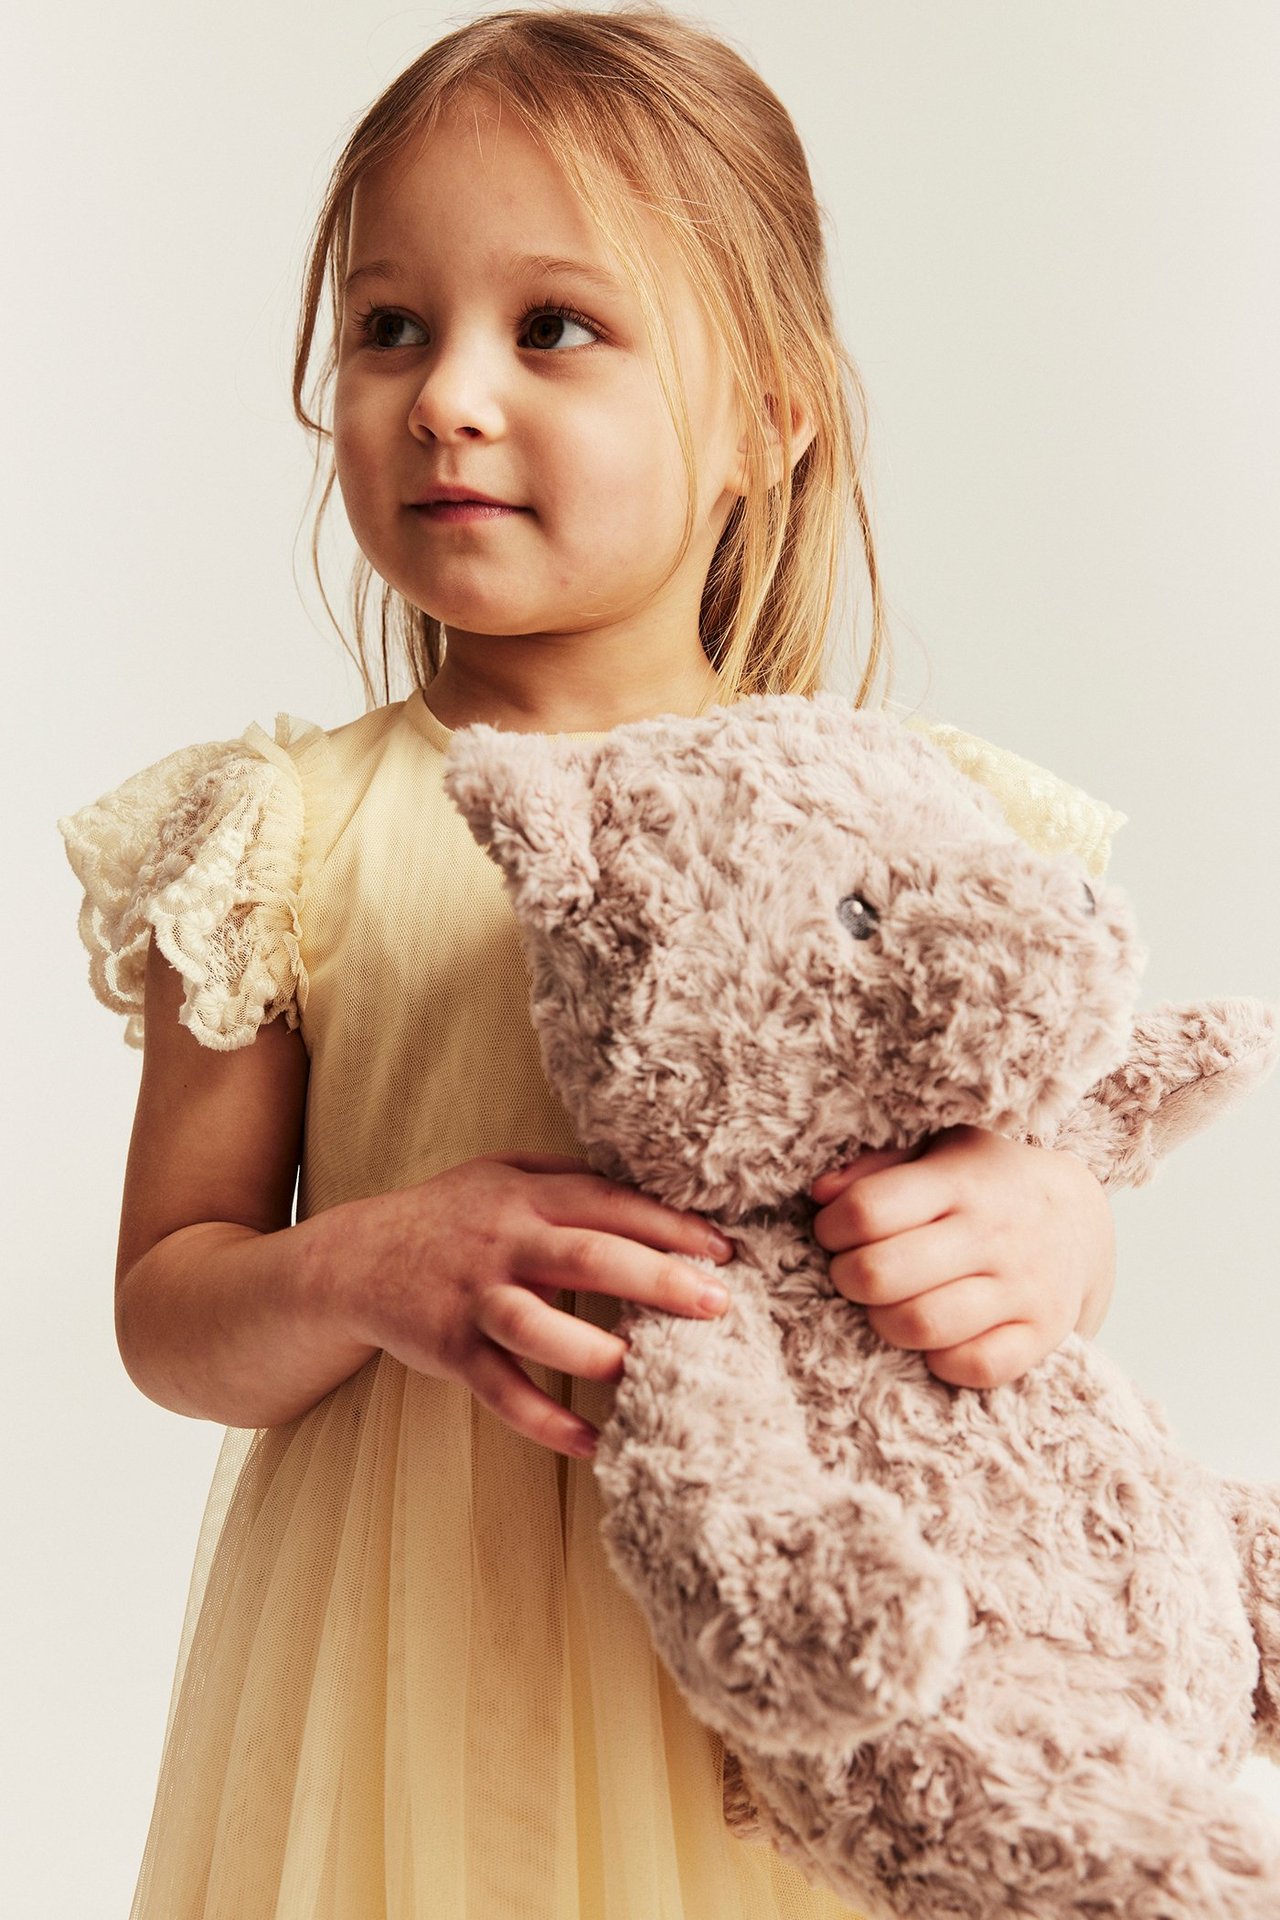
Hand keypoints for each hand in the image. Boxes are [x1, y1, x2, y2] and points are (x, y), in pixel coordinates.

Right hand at [321, 1153, 734, 1459]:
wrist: (357, 1259)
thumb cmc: (449, 1214)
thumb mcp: (502, 1172)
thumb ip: (568, 1175)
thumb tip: (650, 1187)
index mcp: (527, 1196)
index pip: (609, 1203)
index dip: (669, 1224)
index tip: (726, 1247)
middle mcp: (505, 1242)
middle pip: (590, 1256)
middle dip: (659, 1279)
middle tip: (718, 1304)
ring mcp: (476, 1298)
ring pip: (539, 1326)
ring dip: (599, 1351)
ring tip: (651, 1369)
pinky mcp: (452, 1349)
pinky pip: (503, 1391)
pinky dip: (546, 1421)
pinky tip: (592, 1443)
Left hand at [809, 1125, 1115, 1388]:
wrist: (1080, 1217)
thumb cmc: (986, 1183)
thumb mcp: (936, 1153)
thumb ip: (876, 1169)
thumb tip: (820, 1193)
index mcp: (960, 1180)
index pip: (868, 1210)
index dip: (832, 1227)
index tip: (833, 1231)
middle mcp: (993, 1233)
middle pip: (881, 1273)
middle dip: (847, 1278)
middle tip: (852, 1273)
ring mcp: (1023, 1286)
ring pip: (921, 1325)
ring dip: (883, 1322)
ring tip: (885, 1306)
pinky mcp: (1043, 1332)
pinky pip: (975, 1366)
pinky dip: (939, 1360)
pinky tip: (933, 1338)